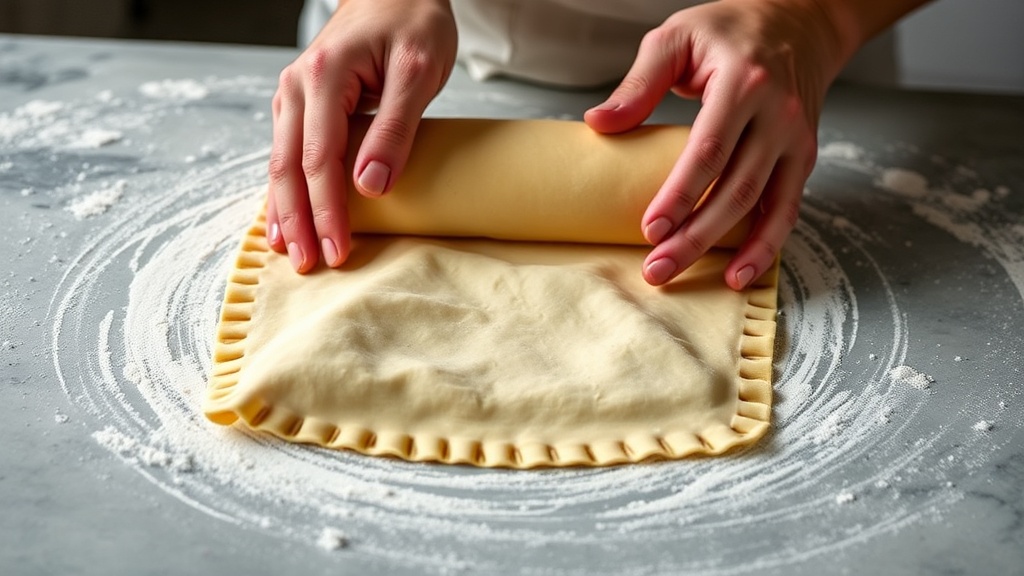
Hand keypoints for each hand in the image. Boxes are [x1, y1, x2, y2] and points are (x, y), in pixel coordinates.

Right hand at [267, 0, 456, 271]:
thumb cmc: (413, 20)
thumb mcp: (418, 71)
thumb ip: (395, 129)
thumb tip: (372, 187)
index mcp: (324, 77)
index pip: (319, 160)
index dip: (328, 211)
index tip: (339, 251)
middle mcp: (297, 87)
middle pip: (288, 167)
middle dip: (298, 221)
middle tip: (309, 266)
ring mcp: (293, 95)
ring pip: (280, 162)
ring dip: (285, 210)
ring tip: (289, 252)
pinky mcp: (301, 104)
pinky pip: (287, 152)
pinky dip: (286, 188)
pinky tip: (286, 217)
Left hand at [584, 0, 842, 289]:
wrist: (802, 21)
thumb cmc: (731, 30)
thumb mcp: (677, 36)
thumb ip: (639, 82)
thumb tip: (597, 124)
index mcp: (743, 84)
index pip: (709, 149)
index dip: (680, 194)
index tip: (650, 228)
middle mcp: (778, 115)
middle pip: (735, 189)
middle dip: (695, 236)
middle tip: (656, 268)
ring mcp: (796, 140)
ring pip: (764, 207)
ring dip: (728, 251)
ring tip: (689, 278)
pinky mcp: (802, 158)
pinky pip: (787, 209)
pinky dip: (765, 245)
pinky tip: (738, 273)